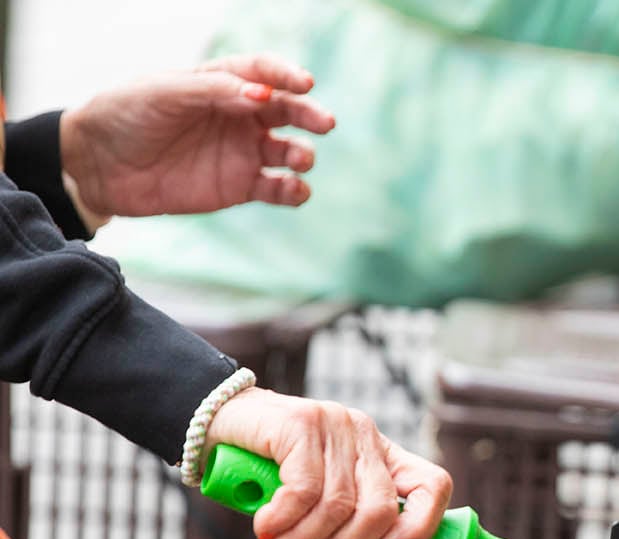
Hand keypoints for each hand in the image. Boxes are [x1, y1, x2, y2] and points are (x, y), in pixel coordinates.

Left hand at [59, 54, 335, 219]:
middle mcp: (239, 116)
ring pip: (289, 150)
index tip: (303, 83)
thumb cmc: (126, 115)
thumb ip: (214, 91)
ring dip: (302, 154)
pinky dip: (293, 190)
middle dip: (309, 114)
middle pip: (287, 111)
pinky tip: (295, 190)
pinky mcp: (240, 187)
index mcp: (220, 84)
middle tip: (325, 123)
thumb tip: (263, 97)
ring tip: (300, 159)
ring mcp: (242, 152)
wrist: (98, 165)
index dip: (285, 75)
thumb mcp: (163, 92)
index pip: (263, 73)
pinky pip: (278, 189)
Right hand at [203, 388, 451, 538]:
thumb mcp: (321, 506)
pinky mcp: (302, 424)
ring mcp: (337, 426)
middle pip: (381, 509)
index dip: (422, 526)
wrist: (219, 425)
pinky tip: (265, 528)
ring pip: (338, 505)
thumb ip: (357, 534)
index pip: (434, 486)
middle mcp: (366, 437)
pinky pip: (304, 491)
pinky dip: (283, 521)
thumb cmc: (272, 472)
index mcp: (384, 456)